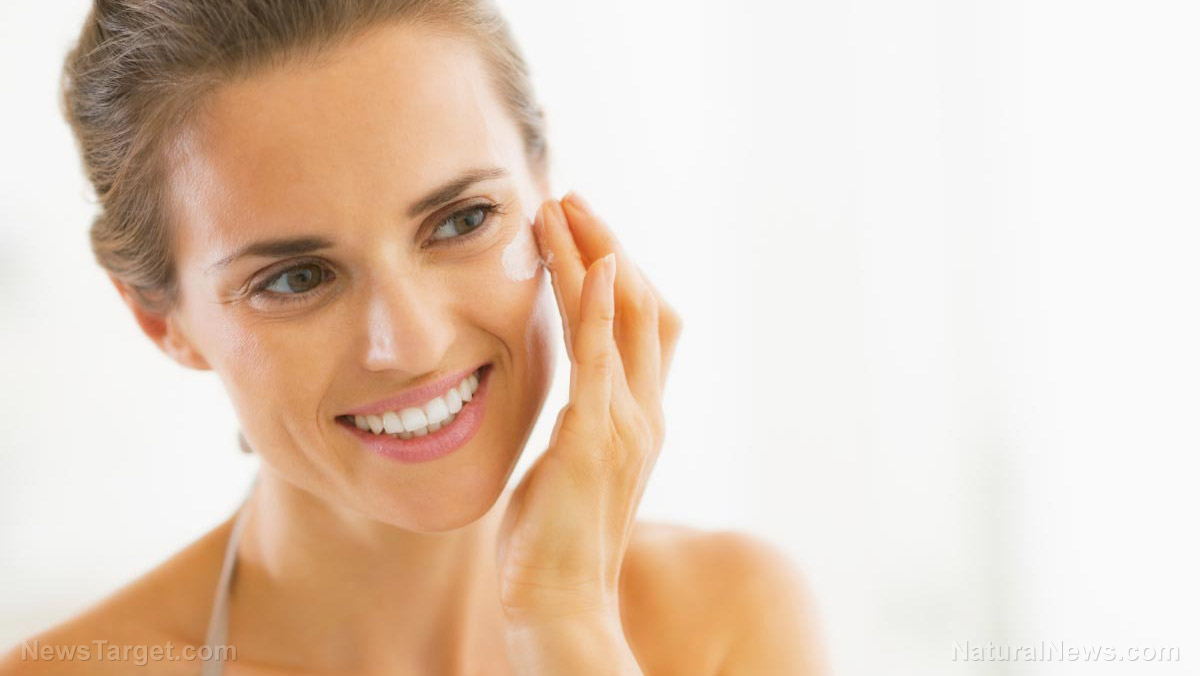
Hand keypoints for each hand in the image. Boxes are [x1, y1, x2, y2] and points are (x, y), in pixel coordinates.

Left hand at [495, 192, 681, 626]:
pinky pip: (600, 352)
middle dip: (611, 243)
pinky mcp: (595, 435)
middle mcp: (647, 413)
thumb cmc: (554, 543)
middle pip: (647, 304)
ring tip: (561, 205)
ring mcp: (628, 423)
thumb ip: (580, 425)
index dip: (621, 271)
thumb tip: (567, 400)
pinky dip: (597, 298)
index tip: (583, 233)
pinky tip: (586, 257)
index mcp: (641, 419)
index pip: (647, 326)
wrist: (560, 602)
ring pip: (627, 313)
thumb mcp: (572, 468)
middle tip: (573, 199)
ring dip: (595, 251)